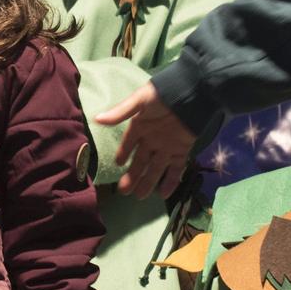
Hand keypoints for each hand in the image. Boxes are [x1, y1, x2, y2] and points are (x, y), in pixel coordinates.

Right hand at [94, 83, 192, 199]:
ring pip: (156, 168)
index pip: (129, 144)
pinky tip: (163, 194)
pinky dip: (171, 181)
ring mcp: (168, 146)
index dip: (123, 154)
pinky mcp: (182, 150)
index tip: (118, 165)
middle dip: (133, 176)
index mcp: (140, 126)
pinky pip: (176, 169)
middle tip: (124, 192)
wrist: (193, 93)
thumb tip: (97, 119)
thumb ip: (120, 112)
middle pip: (141, 161)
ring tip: (139, 197)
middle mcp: (152, 139)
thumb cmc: (163, 94)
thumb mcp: (139, 101)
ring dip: (148, 182)